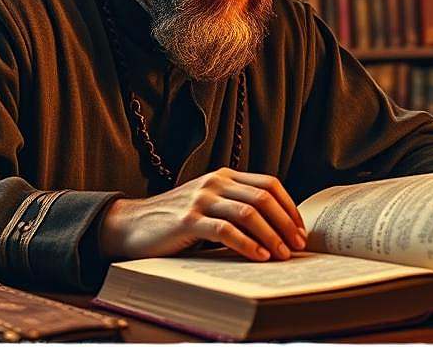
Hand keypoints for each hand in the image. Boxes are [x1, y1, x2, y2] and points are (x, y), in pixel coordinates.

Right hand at [98, 167, 307, 261]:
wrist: (131, 224)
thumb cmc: (175, 220)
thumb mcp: (209, 205)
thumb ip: (235, 207)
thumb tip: (278, 229)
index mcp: (224, 176)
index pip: (269, 184)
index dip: (289, 207)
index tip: (301, 230)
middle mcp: (215, 182)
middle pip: (263, 197)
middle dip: (285, 223)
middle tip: (298, 245)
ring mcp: (201, 199)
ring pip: (248, 213)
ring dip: (271, 235)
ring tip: (282, 254)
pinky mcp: (188, 220)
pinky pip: (226, 230)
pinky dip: (247, 244)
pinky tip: (259, 256)